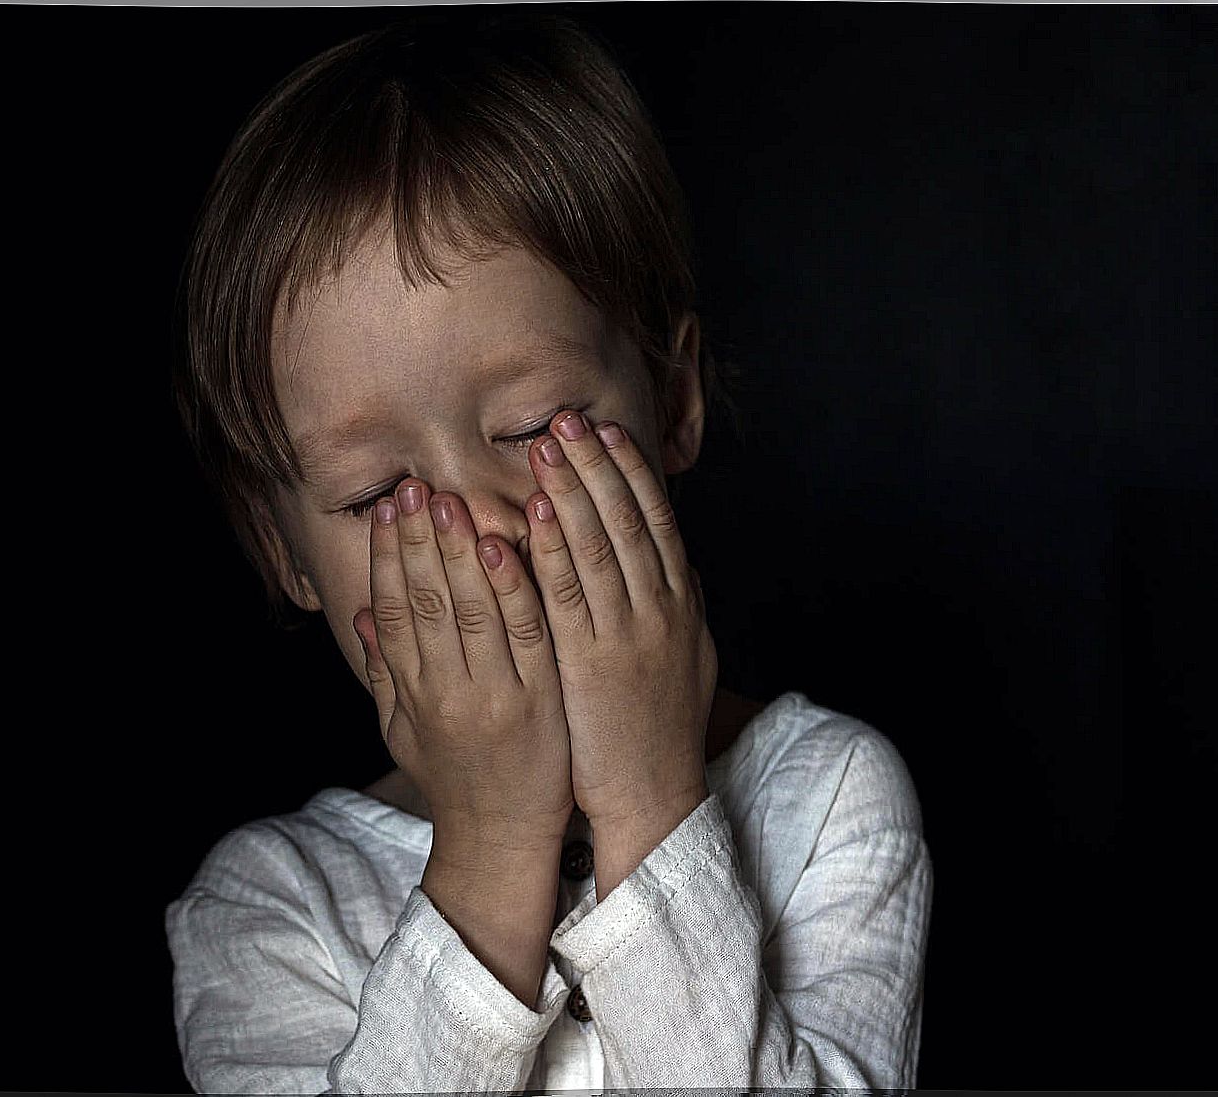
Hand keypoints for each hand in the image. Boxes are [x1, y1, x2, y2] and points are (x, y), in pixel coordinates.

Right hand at [354, 478, 575, 849]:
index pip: (393, 610)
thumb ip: (384, 670)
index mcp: (413, 692)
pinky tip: (502, 547)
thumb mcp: (402, 729)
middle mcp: (447, 690)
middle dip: (419, 539)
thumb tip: (360, 612)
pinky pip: (525, 633)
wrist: (501, 836)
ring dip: (459, 551)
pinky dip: (511, 588)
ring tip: (450, 501)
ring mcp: (493, 694)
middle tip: (415, 488)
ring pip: (471, 609)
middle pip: (427, 601)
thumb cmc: (454, 777)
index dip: (387, 557)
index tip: (387, 512)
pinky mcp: (538, 700)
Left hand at [523, 411, 717, 833]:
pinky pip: (569, 595)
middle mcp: (661, 610)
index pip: (655, 521)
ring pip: (600, 546)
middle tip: (567, 419)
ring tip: (547, 445)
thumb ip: (669, 607)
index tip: (606, 432)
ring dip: (572, 490)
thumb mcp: (681, 659)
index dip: (630, 472)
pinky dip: (553, 549)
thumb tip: (665, 562)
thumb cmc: (656, 730)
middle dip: (596, 465)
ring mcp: (629, 635)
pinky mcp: (593, 663)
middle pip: (627, 519)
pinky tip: (536, 513)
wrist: (656, 798)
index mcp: (680, 604)